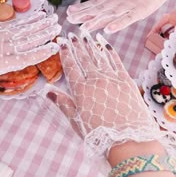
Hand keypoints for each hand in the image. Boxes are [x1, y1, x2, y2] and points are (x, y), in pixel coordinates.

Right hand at [0, 12, 60, 83]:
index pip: (17, 25)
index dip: (31, 20)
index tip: (42, 14)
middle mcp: (2, 39)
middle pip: (26, 30)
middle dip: (42, 25)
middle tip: (55, 19)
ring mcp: (5, 49)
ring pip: (30, 40)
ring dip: (45, 33)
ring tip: (57, 27)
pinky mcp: (6, 62)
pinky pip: (28, 57)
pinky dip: (42, 52)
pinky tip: (53, 47)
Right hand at [46, 32, 165, 157]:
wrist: (128, 142)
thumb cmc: (99, 135)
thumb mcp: (76, 121)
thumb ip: (62, 103)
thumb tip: (47, 91)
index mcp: (81, 90)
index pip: (71, 67)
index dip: (66, 53)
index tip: (62, 42)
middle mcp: (96, 81)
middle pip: (84, 59)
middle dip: (77, 45)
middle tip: (72, 34)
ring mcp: (112, 79)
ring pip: (99, 57)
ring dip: (91, 45)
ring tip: (86, 35)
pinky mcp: (126, 81)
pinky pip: (116, 61)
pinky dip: (110, 51)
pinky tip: (105, 43)